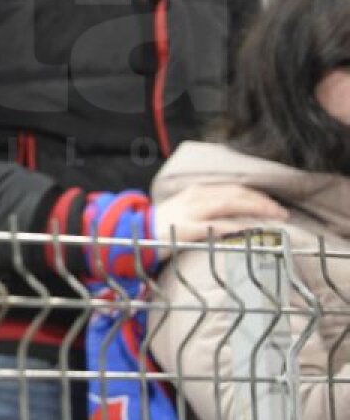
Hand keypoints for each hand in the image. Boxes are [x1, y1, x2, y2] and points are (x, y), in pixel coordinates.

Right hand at [154, 184, 288, 252]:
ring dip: (254, 209)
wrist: (136, 231)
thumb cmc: (164, 224)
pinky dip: (231, 226)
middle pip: (236, 194)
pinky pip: (211, 226)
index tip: (275, 206)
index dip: (257, 196)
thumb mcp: (187, 210)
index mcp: (198, 191)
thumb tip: (236, 218)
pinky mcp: (185, 228)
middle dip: (262, 202)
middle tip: (282, 213)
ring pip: (228, 204)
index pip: (235, 189)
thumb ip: (209, 210)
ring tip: (273, 218)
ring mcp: (190, 211)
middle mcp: (196, 197)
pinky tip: (245, 230)